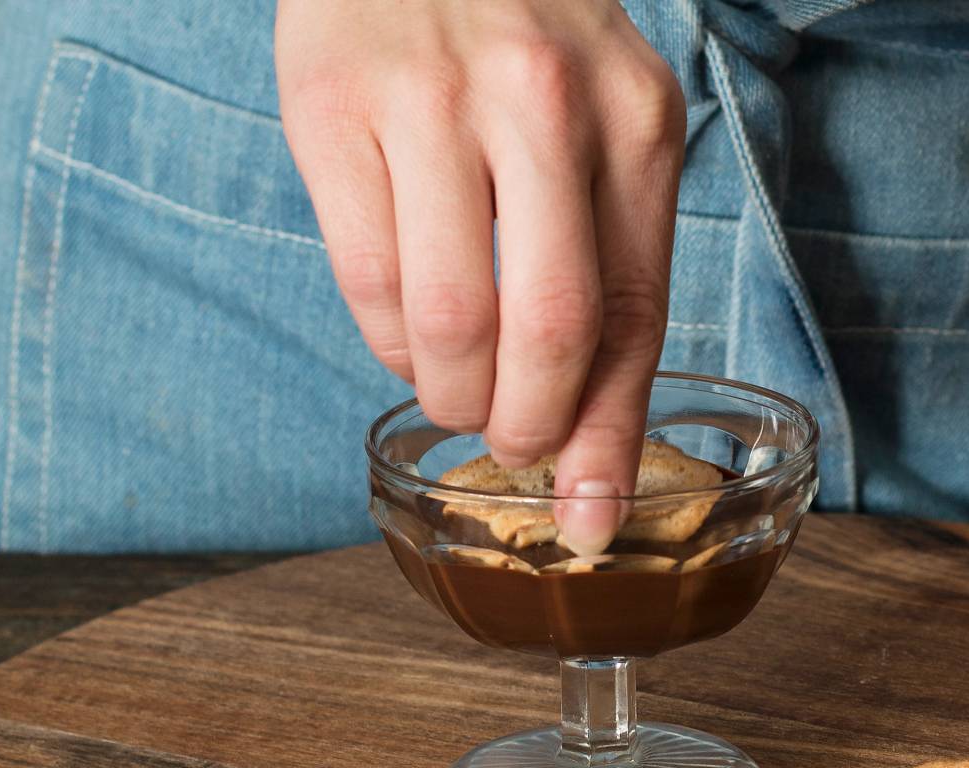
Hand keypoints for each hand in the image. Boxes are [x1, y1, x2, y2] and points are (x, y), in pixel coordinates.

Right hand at [278, 0, 684, 550]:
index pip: (635, 314)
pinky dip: (389, 343)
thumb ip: (607, 261)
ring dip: (453, 394)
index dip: (610, 435)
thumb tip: (590, 443)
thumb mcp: (599, 123)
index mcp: (634, 117)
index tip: (591, 519)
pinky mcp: (333, 107)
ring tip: (458, 391)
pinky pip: (367, 282)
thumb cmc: (517, 39)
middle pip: (550, 332)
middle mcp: (542, 101)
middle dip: (529, 428)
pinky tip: (406, 336)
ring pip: (451, 322)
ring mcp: (431, 100)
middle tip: (509, 446)